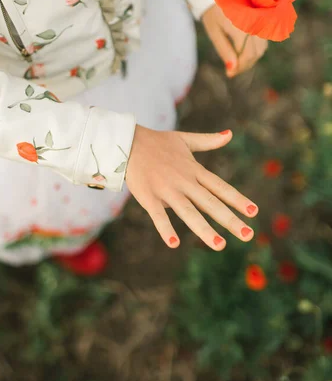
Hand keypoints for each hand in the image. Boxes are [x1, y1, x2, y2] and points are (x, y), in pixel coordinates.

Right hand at [125, 125, 257, 249]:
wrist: (127, 141)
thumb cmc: (157, 142)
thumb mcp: (185, 140)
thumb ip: (208, 141)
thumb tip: (230, 134)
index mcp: (194, 170)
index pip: (220, 187)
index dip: (237, 199)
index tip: (254, 212)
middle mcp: (184, 181)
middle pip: (210, 203)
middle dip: (230, 220)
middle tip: (248, 235)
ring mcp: (166, 190)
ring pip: (189, 212)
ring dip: (204, 229)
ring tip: (220, 245)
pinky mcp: (148, 197)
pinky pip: (158, 215)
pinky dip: (165, 229)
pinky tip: (174, 244)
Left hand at [202, 4, 267, 77]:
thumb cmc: (213, 11)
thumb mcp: (214, 31)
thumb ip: (224, 50)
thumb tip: (232, 70)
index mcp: (242, 26)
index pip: (248, 55)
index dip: (240, 67)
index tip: (229, 74)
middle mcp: (255, 24)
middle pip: (256, 54)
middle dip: (244, 65)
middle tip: (231, 70)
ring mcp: (261, 23)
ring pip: (261, 49)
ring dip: (250, 58)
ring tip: (235, 60)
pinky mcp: (263, 22)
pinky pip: (262, 41)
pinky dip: (253, 49)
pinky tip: (241, 50)